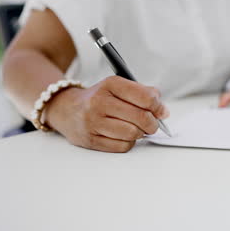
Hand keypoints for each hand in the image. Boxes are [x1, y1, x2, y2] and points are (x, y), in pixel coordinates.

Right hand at [45, 76, 169, 152]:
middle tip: (153, 124)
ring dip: (140, 133)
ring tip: (137, 129)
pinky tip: (124, 135)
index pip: (145, 97)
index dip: (158, 107)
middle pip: (141, 117)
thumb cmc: (100, 98)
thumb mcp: (118, 87)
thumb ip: (143, 93)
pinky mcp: (90, 139)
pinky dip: (129, 142)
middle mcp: (99, 101)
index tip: (161, 111)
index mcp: (110, 84)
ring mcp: (93, 121)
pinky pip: (122, 146)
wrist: (67, 109)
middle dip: (153, 123)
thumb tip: (162, 110)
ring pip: (133, 133)